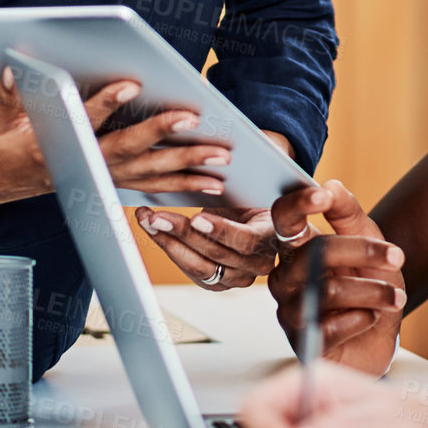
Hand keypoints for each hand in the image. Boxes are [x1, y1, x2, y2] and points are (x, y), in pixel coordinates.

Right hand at [0, 68, 229, 207]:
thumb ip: (9, 95)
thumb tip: (19, 67)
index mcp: (47, 147)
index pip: (80, 121)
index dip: (104, 103)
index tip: (130, 84)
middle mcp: (77, 165)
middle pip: (124, 150)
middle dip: (161, 136)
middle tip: (193, 118)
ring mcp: (94, 177)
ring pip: (145, 173)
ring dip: (184, 167)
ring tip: (220, 159)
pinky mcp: (105, 181)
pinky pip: (147, 186)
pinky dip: (178, 185)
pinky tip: (209, 183)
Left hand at [136, 130, 297, 287]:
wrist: (260, 212)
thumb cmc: (262, 189)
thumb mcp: (266, 178)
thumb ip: (266, 169)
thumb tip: (260, 146)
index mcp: (278, 236)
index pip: (247, 240)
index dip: (221, 230)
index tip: (198, 217)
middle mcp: (261, 263)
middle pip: (217, 254)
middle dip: (184, 234)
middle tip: (158, 216)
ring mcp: (239, 276)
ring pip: (200, 265)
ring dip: (170, 242)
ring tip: (149, 219)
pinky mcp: (219, 282)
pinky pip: (191, 268)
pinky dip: (169, 248)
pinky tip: (152, 227)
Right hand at [268, 180, 406, 376]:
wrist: (377, 340)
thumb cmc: (367, 285)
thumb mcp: (367, 241)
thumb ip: (348, 213)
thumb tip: (330, 184)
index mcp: (298, 247)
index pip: (284, 218)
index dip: (298, 204)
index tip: (322, 195)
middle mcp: (286, 277)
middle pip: (316, 251)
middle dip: (363, 251)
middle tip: (398, 257)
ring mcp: (291, 310)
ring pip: (330, 290)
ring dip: (374, 291)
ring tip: (396, 297)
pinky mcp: (303, 343)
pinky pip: (332, 326)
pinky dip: (363, 319)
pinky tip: (370, 319)